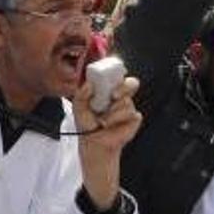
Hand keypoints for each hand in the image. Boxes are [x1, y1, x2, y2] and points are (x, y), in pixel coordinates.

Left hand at [73, 77, 141, 209]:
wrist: (93, 141)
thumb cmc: (86, 122)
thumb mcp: (78, 106)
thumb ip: (81, 94)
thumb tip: (88, 84)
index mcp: (107, 89)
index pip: (117, 76)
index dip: (119, 71)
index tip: (116, 71)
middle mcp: (120, 96)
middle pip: (131, 83)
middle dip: (124, 87)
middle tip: (114, 95)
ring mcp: (128, 106)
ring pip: (127, 102)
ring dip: (113, 112)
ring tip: (103, 120)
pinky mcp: (134, 119)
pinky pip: (131, 114)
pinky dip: (118, 120)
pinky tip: (110, 125)